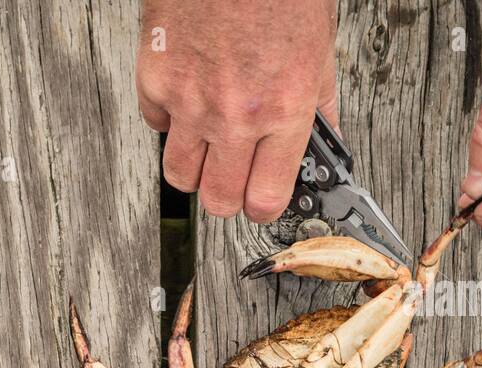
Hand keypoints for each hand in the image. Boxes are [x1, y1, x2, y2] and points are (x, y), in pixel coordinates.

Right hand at [136, 0, 337, 221]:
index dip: (263, 205)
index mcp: (284, 108)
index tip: (262, 200)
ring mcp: (190, 101)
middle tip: (233, 180)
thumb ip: (318, 102)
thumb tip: (325, 140)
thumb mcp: (318, 48)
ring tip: (207, 146)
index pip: (266, 198)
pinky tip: (187, 96)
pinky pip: (157, 125)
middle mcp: (235, 114)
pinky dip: (169, 119)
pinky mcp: (156, 80)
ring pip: (180, 175)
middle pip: (219, 200)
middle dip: (227, 197)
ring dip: (194, 168)